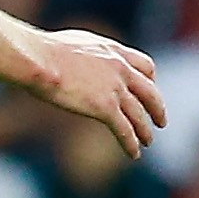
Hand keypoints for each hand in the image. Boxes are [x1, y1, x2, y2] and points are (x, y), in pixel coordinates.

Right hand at [31, 27, 165, 157]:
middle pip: (150, 92)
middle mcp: (121, 69)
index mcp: (114, 51)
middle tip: (160, 121)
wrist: (38, 60)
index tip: (149, 89)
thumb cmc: (43, 51)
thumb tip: (72, 59)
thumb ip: (85, 53)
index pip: (145, 66)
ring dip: (145, 130)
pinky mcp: (105, 107)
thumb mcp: (73, 44)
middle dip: (157, 108)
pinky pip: (124, 129)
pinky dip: (131, 143)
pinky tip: (134, 154)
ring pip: (139, 114)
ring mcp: (115, 88)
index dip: (150, 80)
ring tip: (148, 141)